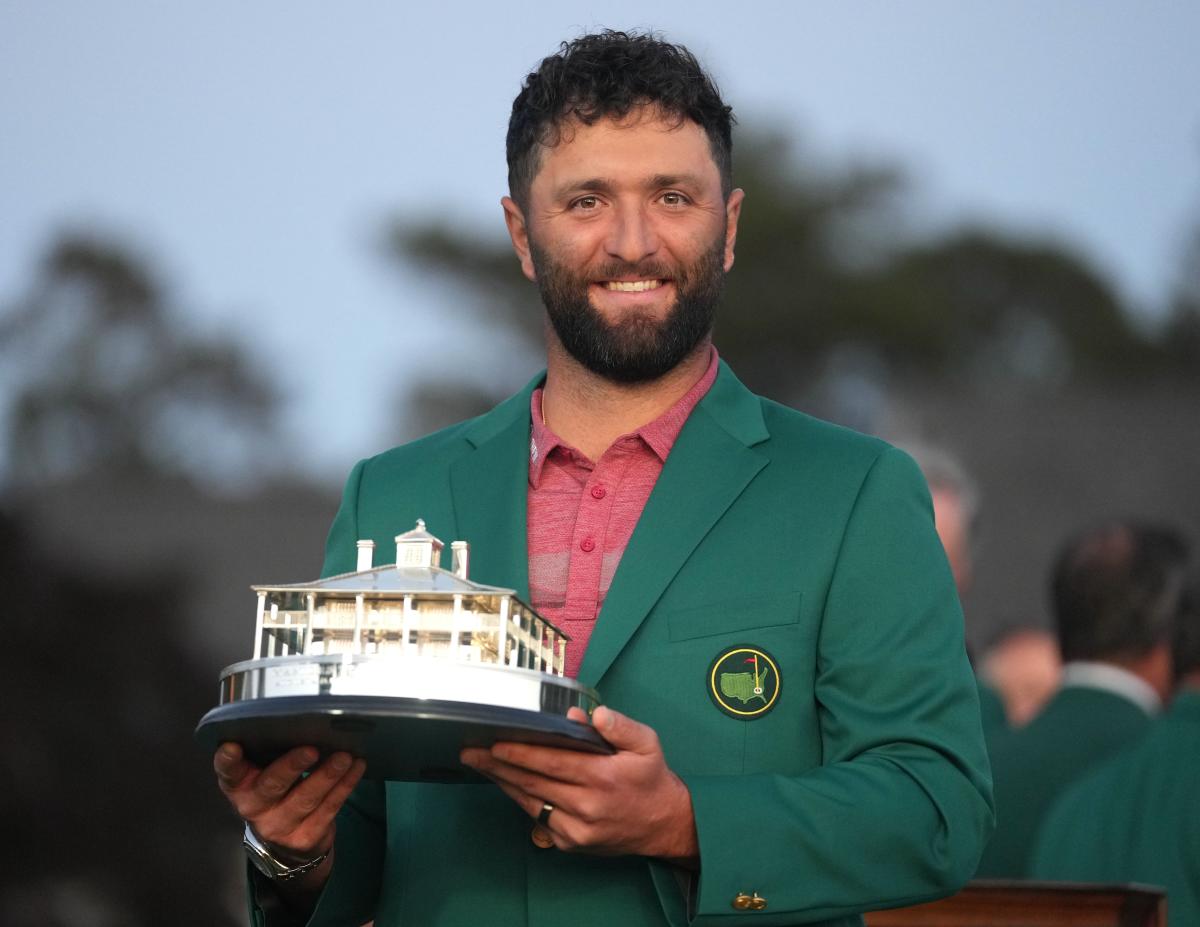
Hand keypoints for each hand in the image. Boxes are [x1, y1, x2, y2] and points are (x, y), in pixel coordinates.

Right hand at [213, 743, 365, 865]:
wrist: (285, 843)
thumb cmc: (275, 792)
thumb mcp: (262, 774)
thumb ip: (269, 752)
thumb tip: (300, 717)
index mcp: (239, 786)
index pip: (228, 772)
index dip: (228, 761)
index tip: (232, 747)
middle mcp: (254, 807)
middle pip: (271, 785)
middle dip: (292, 766)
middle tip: (311, 749)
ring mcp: (280, 826)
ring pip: (306, 798)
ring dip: (328, 775)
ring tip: (344, 756)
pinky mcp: (306, 837)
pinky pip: (329, 808)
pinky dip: (345, 785)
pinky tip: (356, 767)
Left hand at [460, 707, 697, 864]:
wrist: (665, 825)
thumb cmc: (651, 778)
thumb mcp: (647, 743)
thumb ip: (618, 726)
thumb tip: (583, 715)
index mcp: (603, 778)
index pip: (551, 762)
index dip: (519, 753)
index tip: (494, 742)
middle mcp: (587, 806)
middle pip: (532, 783)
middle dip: (498, 765)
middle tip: (471, 752)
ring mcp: (577, 830)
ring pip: (530, 803)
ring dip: (503, 783)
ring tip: (481, 765)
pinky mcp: (571, 843)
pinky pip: (538, 819)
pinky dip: (521, 801)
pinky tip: (508, 784)